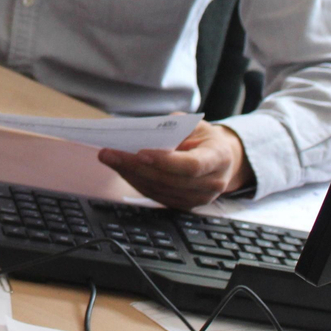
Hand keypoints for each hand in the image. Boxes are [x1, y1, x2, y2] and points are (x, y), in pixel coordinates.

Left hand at [97, 121, 252, 209]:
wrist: (222, 160)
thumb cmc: (204, 138)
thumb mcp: (194, 125)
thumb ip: (173, 129)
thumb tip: (141, 134)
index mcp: (218, 159)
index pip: (191, 166)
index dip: (164, 161)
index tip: (140, 152)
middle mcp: (211, 184)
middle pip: (169, 180)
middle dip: (136, 166)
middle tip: (110, 153)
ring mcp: (197, 199)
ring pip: (158, 190)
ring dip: (129, 174)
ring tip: (109, 158)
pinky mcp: (183, 205)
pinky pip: (155, 195)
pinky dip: (135, 181)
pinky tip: (120, 168)